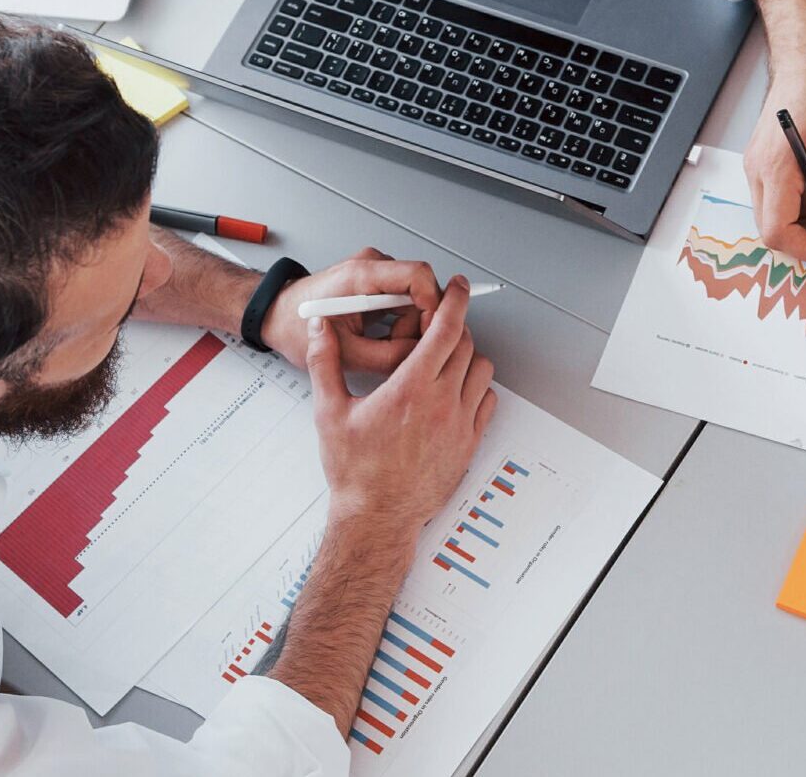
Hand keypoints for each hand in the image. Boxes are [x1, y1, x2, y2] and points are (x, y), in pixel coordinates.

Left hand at [262, 248, 441, 374]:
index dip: (433, 305)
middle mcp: (372, 266)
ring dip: (409, 326)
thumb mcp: (346, 353)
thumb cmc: (297, 327)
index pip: (418, 275)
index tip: (431, 332)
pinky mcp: (376, 283)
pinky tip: (383, 338)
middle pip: (421, 289)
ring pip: (416, 299)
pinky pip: (405, 302)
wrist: (277, 316)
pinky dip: (401, 323)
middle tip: (400, 347)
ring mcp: (375, 272)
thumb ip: (389, 356)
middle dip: (419, 323)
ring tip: (384, 344)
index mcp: (361, 275)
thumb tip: (422, 358)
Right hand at [308, 277, 497, 534]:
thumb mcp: (329, 412)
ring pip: (482, 370)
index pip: (446, 329)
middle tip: (436, 326)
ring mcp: (460, 425)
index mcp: (410, 389)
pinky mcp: (469, 445)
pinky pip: (487, 402)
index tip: (455, 287)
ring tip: (443, 360)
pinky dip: (476, 388)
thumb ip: (324, 362)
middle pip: (466, 344)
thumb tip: (318, 328)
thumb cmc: (354, 472)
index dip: (454, 300)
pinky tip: (454, 392)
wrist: (376, 518)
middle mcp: (442, 403)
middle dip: (453, 327)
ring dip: (466, 357)